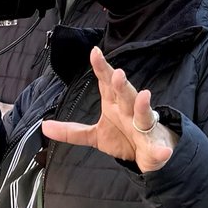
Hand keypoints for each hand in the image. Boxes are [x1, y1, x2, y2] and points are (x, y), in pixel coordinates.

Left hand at [41, 47, 176, 171]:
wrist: (148, 154)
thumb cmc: (123, 137)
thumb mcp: (94, 135)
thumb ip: (71, 131)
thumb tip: (44, 126)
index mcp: (115, 105)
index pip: (107, 83)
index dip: (101, 68)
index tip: (94, 52)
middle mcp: (130, 112)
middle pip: (125, 94)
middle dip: (122, 84)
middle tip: (118, 74)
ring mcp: (144, 128)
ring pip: (144, 114)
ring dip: (143, 105)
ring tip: (144, 95)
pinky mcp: (154, 148)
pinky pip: (158, 149)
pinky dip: (160, 150)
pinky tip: (162, 151)